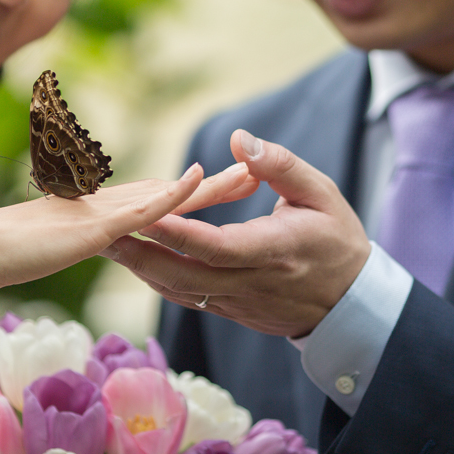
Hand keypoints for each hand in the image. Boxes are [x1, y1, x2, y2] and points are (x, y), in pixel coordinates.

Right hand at [0, 161, 257, 296]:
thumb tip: (95, 244)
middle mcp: (108, 206)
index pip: (160, 201)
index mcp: (103, 215)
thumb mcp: (56, 248)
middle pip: (175, 191)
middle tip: (258, 168)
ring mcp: (103, 214)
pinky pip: (140, 209)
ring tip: (250, 173)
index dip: (197, 192)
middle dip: (218, 183)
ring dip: (210, 185)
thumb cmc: (6, 253)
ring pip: (168, 195)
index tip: (231, 183)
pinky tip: (194, 180)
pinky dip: (171, 194)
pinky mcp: (94, 227)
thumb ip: (79, 243)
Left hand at [105, 130, 371, 337]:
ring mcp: (239, 303)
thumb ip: (280, 165)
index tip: (146, 214)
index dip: (180, 234)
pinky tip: (135, 260)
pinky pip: (188, 298)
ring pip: (180, 291)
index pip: (218, 247)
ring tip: (106, 242)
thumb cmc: (338, 240)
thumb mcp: (322, 193)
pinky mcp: (231, 312)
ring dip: (141, 268)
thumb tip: (239, 140)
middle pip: (185, 276)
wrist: (351, 306)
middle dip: (140, 255)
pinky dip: (159, 279)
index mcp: (275, 250)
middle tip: (102, 232)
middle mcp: (251, 282)